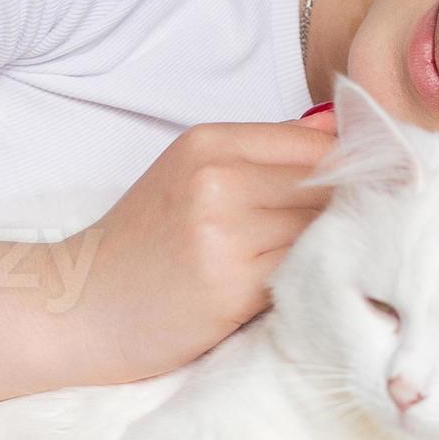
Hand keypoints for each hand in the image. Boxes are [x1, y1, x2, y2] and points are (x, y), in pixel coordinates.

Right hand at [56, 121, 339, 382]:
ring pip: (320, 230)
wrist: (80, 307)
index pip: (315, 144)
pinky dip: (309, 278)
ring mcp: (225, 234)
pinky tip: (294, 287)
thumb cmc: (141, 246)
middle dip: (345, 212)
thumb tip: (342, 132)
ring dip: (330, 247)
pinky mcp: (233, 286)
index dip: (348, 172)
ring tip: (316, 263)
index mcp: (208, 143)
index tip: (358, 198)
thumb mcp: (190, 176)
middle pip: (326, 187)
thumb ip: (263, 152)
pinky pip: (302, 271)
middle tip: (343, 238)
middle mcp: (217, 180)